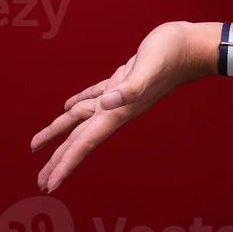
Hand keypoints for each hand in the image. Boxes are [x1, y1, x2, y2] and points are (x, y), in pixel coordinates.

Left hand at [30, 20, 209, 192]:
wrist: (192, 46)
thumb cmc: (172, 55)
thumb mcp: (148, 69)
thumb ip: (129, 88)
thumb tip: (107, 103)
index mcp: (118, 111)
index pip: (85, 142)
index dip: (65, 164)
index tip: (50, 184)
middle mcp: (116, 108)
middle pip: (80, 139)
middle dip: (59, 159)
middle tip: (41, 180)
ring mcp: (119, 96)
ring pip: (82, 119)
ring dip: (61, 132)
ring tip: (40, 144)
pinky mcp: (123, 80)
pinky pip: (95, 97)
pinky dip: (79, 102)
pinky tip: (69, 106)